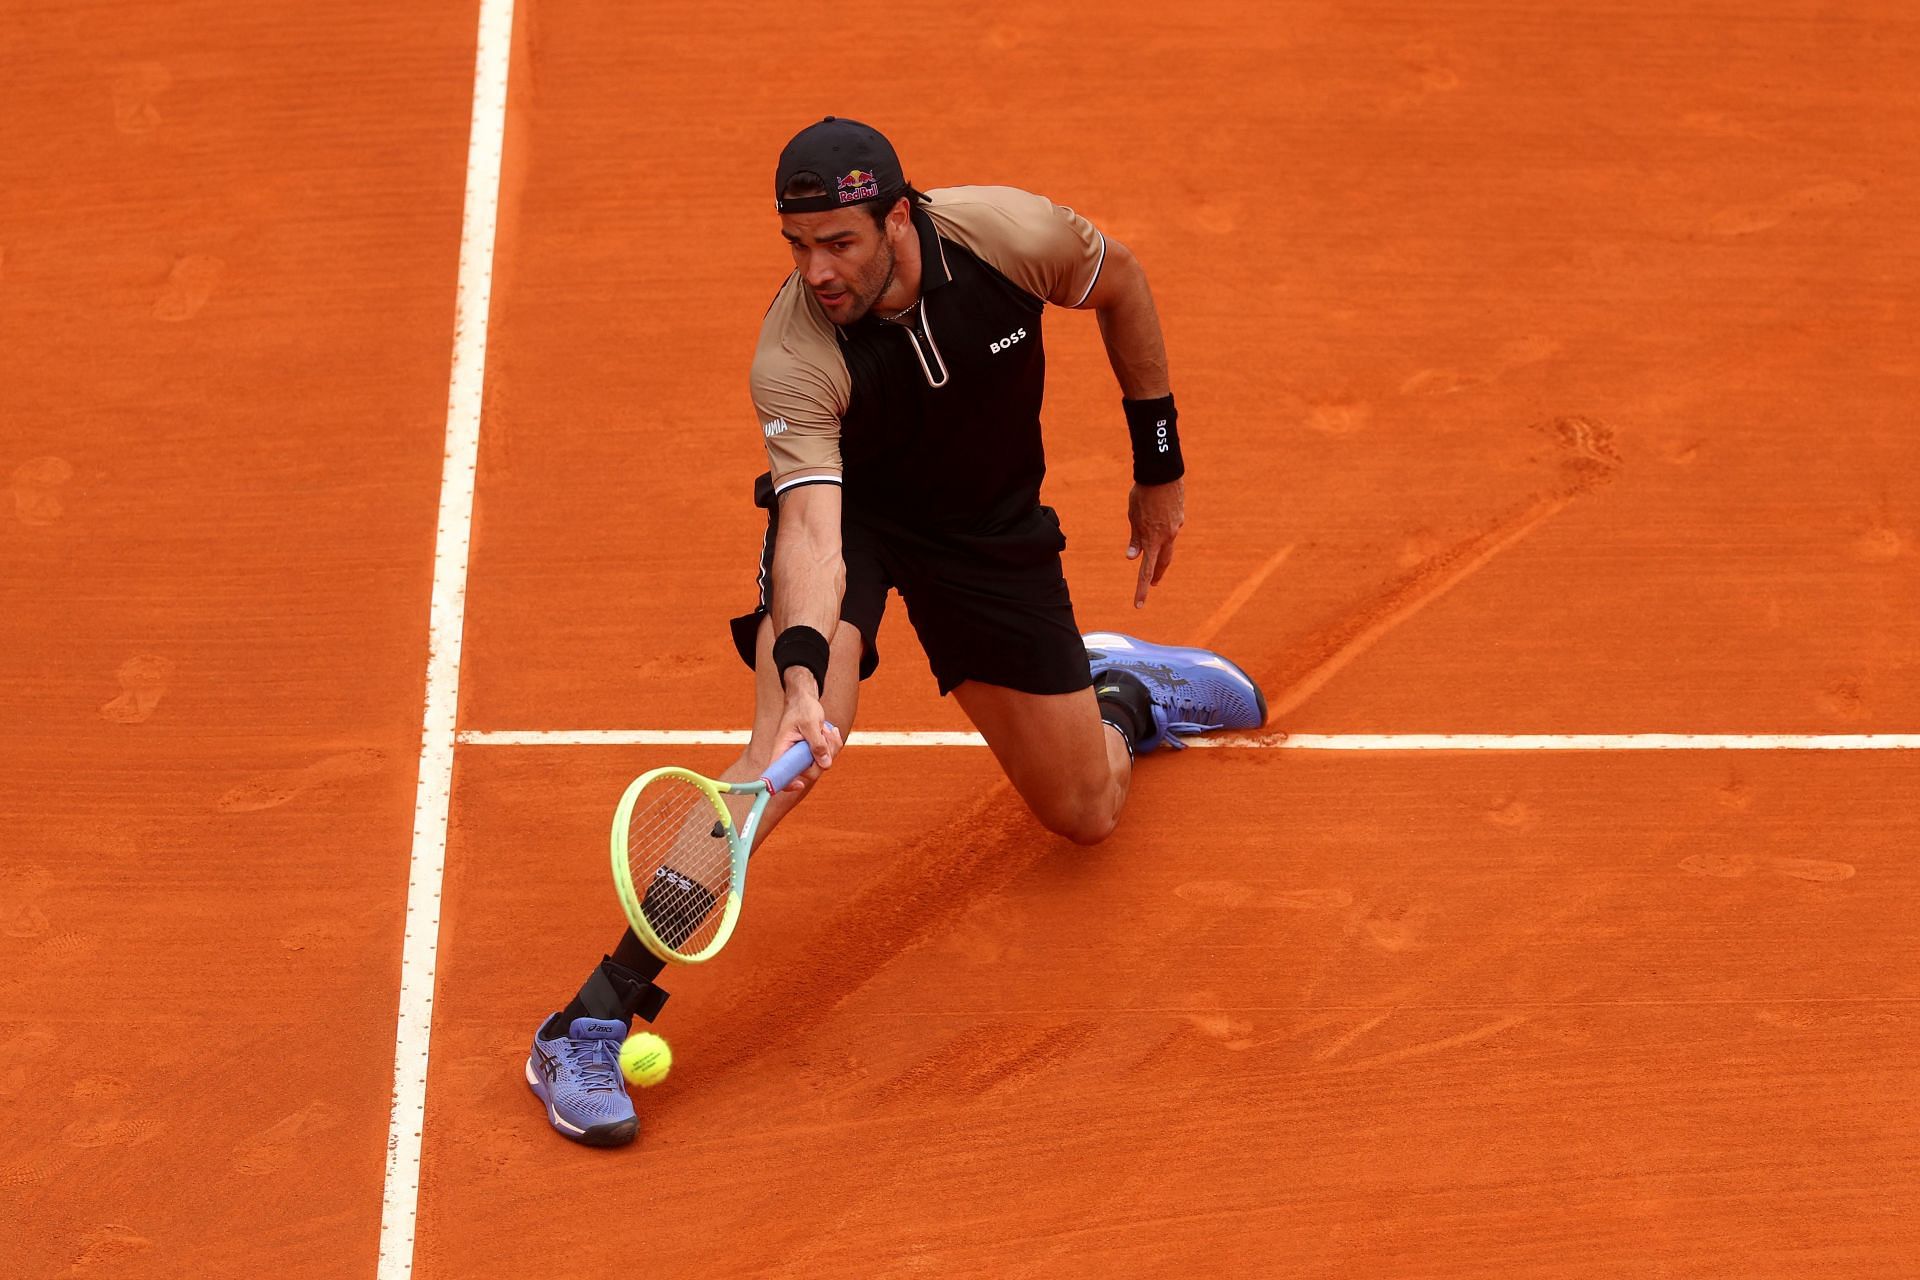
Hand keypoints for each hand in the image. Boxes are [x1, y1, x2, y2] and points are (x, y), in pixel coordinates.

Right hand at [770, 675, 841, 792]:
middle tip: (827, 735)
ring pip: (820, 764)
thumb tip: (825, 765)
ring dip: (830, 747)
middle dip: (823, 756)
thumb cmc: (803, 707)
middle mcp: (791, 755)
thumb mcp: (811, 724)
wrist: (805, 698)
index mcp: (782, 749)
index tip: (800, 785)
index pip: (779, 774)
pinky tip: (830, 731)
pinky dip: (832, 745)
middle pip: (808, 772)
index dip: (787, 784)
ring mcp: (802, 755)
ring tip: (827, 729)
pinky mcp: (812, 752)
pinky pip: (826, 756)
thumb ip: (817, 744)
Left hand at [1126, 478, 1184, 607]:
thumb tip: (1132, 557)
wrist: (1162, 472)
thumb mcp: (1133, 516)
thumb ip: (1135, 537)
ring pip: (1167, 545)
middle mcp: (1168, 536)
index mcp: (1153, 539)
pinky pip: (1170, 528)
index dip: (1142, 589)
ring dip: (1160, 551)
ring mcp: (1176, 526)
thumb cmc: (1143, 493)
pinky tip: (1158, 518)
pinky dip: (1163, 530)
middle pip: (1162, 562)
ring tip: (1153, 553)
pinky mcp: (1179, 516)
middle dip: (1157, 574)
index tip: (1138, 605)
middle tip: (1153, 584)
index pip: (1146, 571)